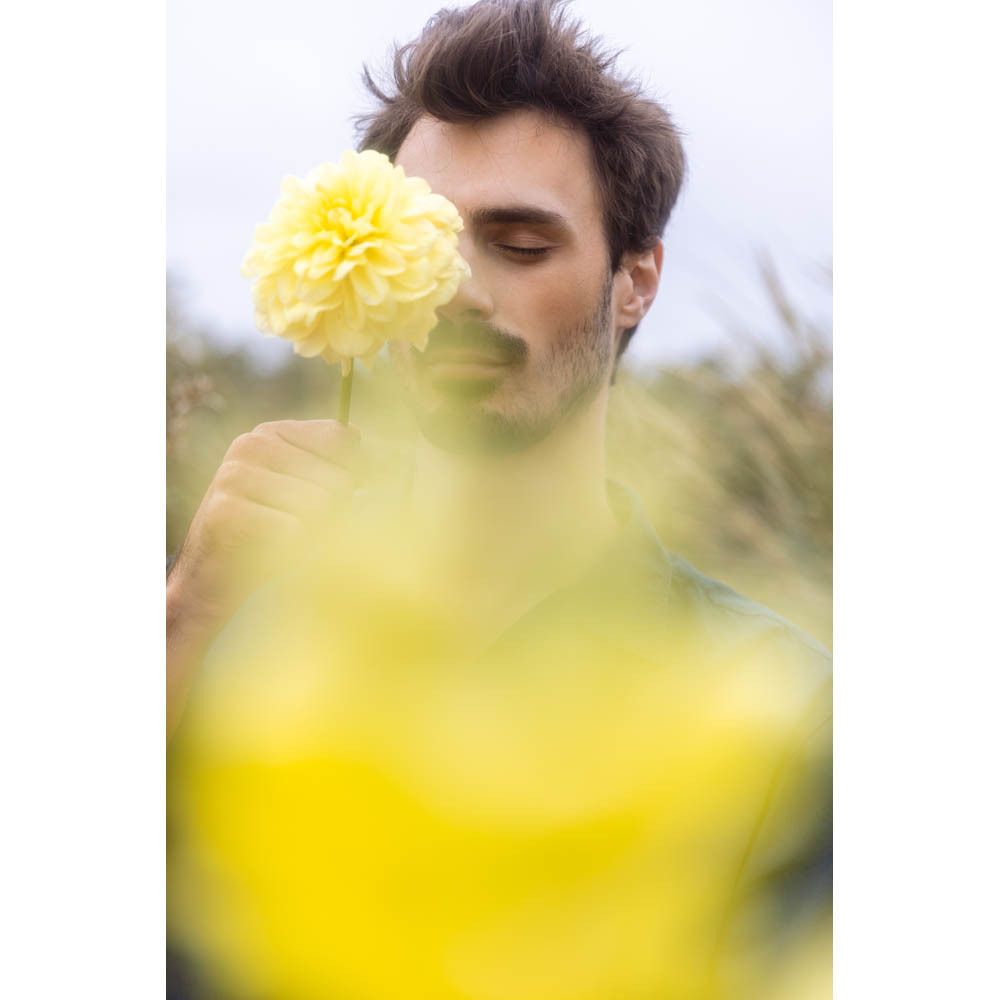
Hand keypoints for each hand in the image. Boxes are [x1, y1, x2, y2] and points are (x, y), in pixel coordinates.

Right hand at [169, 419, 360, 625]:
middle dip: (332, 513)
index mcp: (271, 433)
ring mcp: (234, 476)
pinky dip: (292, 550)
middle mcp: (250, 445)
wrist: (214, 581)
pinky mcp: (226, 511)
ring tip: (285, 540)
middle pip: (337, 479)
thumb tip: (361, 442)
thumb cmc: (271, 534)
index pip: (341, 440)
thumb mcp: (305, 489)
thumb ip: (335, 464)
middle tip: (300, 528)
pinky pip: (295, 531)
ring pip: (319, 505)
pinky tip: (268, 552)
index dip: (350, 475)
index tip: (332, 497)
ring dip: (313, 533)